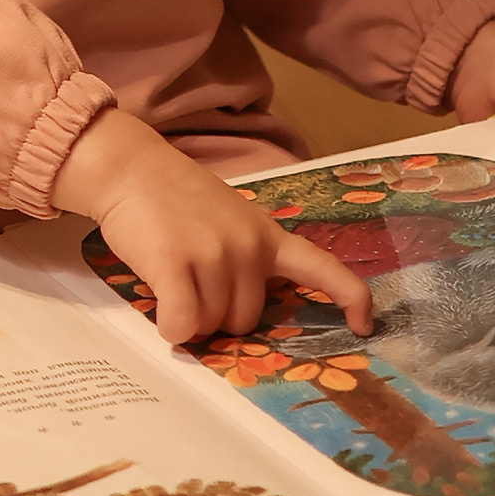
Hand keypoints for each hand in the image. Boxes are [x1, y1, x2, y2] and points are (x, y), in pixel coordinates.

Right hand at [53, 109, 373, 350]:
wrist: (130, 168)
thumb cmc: (175, 199)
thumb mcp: (229, 220)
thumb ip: (246, 260)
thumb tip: (243, 315)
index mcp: (267, 235)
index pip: (322, 267)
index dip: (350, 298)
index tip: (364, 324)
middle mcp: (248, 246)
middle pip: (245, 320)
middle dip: (218, 316)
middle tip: (193, 283)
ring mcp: (213, 254)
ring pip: (211, 326)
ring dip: (190, 319)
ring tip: (172, 279)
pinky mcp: (175, 263)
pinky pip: (183, 324)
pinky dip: (172, 328)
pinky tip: (163, 312)